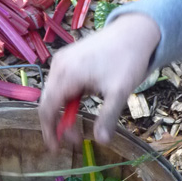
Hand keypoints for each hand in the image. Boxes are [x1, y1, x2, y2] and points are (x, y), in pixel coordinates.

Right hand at [39, 13, 160, 148]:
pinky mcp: (69, 57)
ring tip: (77, 126)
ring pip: (54, 92)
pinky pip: (61, 82)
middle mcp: (58, 66)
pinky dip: (67, 98)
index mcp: (66, 74)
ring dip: (63, 111)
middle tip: (72, 141)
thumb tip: (102, 142)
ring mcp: (62, 60)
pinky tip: (80, 104)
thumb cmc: (127, 60)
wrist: (134, 31)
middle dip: (57, 123)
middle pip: (48, 101)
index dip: (49, 131)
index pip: (47, 108)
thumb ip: (108, 117)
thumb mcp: (118, 92)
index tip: (56, 149)